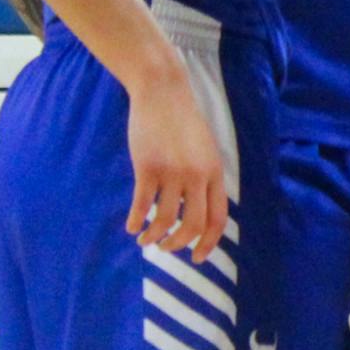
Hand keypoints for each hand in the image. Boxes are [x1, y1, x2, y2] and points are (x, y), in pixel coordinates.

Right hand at [124, 64, 228, 260]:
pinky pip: (142, 205)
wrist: (163, 92)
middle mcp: (197, 175)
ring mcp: (172, 171)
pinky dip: (136, 221)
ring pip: (165, 219)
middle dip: (178, 245)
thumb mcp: (204, 149)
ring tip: (145, 240)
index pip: (218, 218)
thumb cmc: (181, 121)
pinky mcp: (148, 166)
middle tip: (166, 248)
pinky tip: (131, 226)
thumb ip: (205, 176)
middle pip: (193, 225)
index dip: (208, 243)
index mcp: (214, 171)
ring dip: (154, 236)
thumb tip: (199, 210)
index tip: (197, 257)